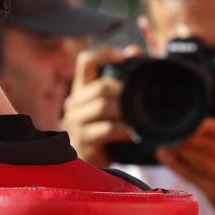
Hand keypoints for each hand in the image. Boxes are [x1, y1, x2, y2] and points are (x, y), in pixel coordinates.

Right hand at [62, 44, 140, 166]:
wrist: (94, 162)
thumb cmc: (105, 129)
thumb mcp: (113, 102)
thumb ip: (122, 77)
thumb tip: (134, 51)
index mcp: (82, 89)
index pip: (86, 61)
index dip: (104, 53)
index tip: (123, 56)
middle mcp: (74, 103)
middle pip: (100, 87)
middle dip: (123, 91)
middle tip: (140, 99)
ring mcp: (75, 124)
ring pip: (102, 107)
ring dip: (125, 111)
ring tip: (140, 116)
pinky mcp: (82, 142)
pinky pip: (106, 130)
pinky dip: (124, 130)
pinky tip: (134, 133)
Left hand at [156, 68, 214, 211]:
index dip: (206, 126)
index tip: (189, 120)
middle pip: (210, 147)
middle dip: (187, 137)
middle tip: (168, 127)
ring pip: (199, 162)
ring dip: (178, 149)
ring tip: (164, 138)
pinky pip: (193, 177)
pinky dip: (176, 164)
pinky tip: (163, 154)